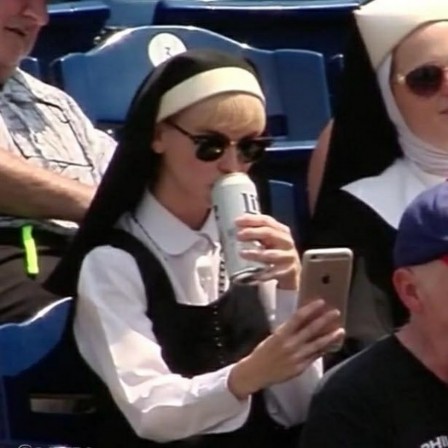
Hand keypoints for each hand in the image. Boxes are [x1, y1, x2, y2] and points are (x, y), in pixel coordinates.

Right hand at [228, 300, 344, 399]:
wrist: (256, 372)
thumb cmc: (263, 352)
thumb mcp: (273, 337)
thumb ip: (288, 330)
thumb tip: (304, 320)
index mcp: (281, 334)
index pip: (298, 317)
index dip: (311, 309)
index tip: (321, 302)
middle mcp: (290, 344)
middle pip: (311, 329)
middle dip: (324, 320)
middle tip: (336, 312)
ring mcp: (296, 357)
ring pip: (317, 345)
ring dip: (330, 337)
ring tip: (340, 330)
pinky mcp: (300, 368)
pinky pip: (315, 357)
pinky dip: (324, 350)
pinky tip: (331, 345)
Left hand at [235, 214, 299, 289]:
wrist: (291, 271)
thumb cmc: (276, 252)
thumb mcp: (269, 240)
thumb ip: (256, 233)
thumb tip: (236, 227)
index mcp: (281, 230)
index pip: (266, 220)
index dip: (251, 220)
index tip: (236, 222)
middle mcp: (286, 241)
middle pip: (269, 233)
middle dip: (252, 233)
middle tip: (238, 236)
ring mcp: (288, 256)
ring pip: (271, 254)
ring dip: (256, 254)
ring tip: (242, 253)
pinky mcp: (288, 271)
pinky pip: (274, 272)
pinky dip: (264, 274)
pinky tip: (255, 275)